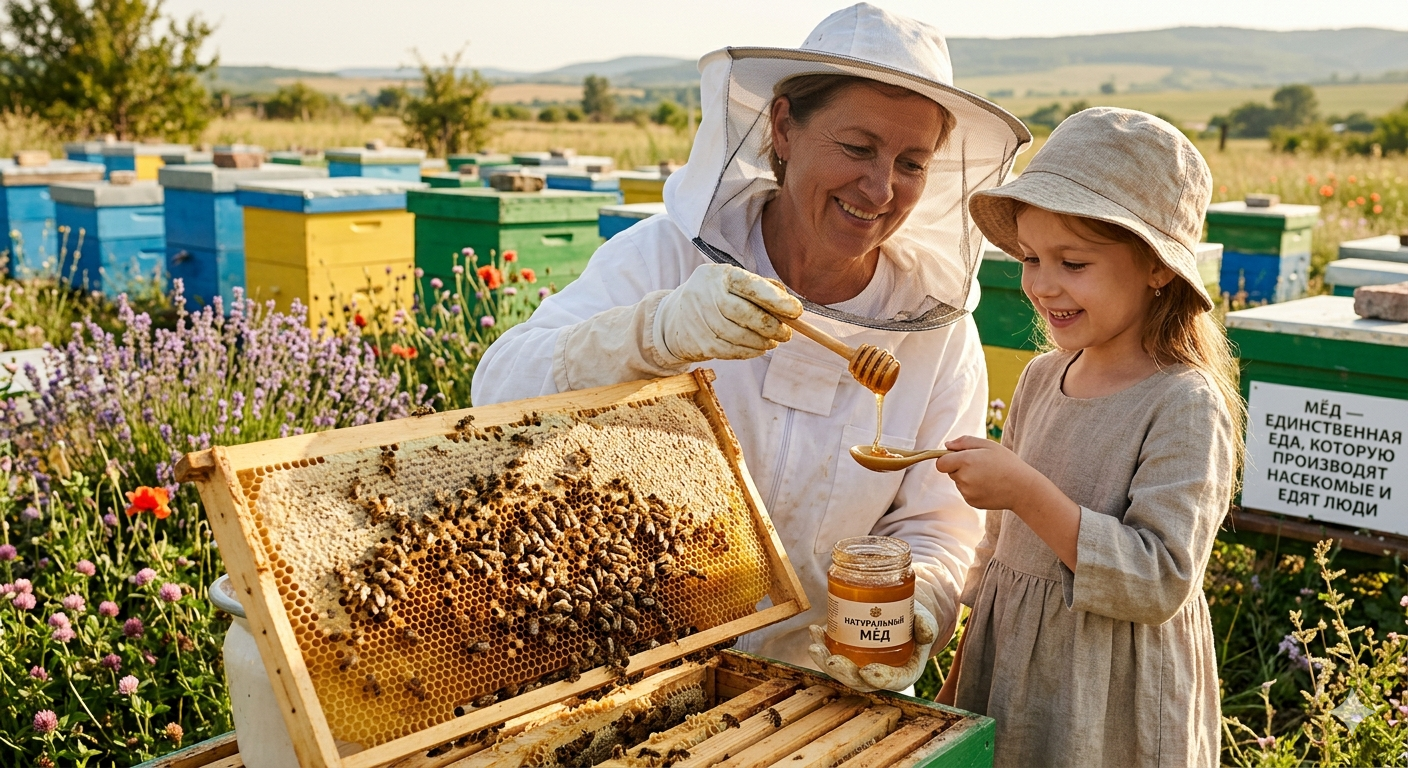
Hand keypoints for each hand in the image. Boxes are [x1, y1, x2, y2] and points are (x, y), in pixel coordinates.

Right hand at [654, 264, 802, 362]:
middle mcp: (705, 294)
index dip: (776, 300)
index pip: (750, 285)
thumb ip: (762, 288)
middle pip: (744, 313)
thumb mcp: (734, 283)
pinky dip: (748, 352)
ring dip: (761, 342)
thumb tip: (790, 305)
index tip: (796, 311)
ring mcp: (699, 319)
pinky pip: (729, 351)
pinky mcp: (698, 342)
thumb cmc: (715, 297)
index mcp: (719, 274)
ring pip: (737, 335)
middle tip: (787, 333)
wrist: (673, 317)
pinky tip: (759, 350)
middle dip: (771, 326)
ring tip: (773, 342)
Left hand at [807, 601, 937, 692]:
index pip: (892, 681)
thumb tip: (925, 630)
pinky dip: (822, 643)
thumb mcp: (927, 622)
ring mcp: (862, 665)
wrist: (904, 613)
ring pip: (841, 671)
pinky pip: (833, 652)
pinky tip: (814, 631)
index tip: (867, 671)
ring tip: (815, 646)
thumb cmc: (916, 621)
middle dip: (843, 673)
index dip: (879, 678)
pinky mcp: (849, 653)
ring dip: (825, 661)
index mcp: (904, 672)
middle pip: (860, 681)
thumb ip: (927, 626)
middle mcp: (880, 674)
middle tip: (832, 661)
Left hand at [936, 436, 1082, 570]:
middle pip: (950, 472)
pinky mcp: (971, 502)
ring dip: (967, 478)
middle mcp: (963, 478)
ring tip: (987, 476)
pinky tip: (989, 485)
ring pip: (959, 482)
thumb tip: (946, 446)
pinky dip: (973, 489)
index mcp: (965, 461)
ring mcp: (967, 492)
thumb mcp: (988, 445)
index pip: (941, 463)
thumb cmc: (1007, 463)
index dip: (947, 459)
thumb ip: (964, 442)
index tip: (957, 457)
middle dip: (960, 467)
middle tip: (980, 465)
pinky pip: (966, 492)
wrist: (1022, 488)